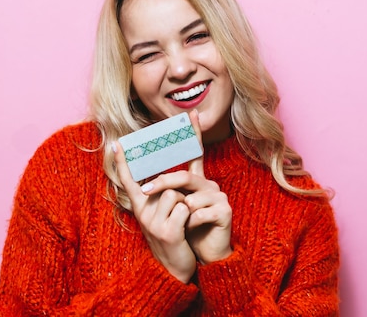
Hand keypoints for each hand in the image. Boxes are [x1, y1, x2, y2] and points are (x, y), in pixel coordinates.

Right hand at [113, 139, 195, 283]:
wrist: (177, 267)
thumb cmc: (173, 234)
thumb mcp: (162, 213)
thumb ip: (161, 194)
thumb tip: (162, 174)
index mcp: (140, 206)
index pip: (129, 180)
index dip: (123, 162)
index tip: (117, 144)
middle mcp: (142, 213)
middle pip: (163, 183)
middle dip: (178, 191)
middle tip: (180, 210)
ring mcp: (153, 223)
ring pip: (174, 193)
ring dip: (186, 202)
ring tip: (183, 220)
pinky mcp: (167, 232)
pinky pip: (184, 208)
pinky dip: (190, 215)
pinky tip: (186, 228)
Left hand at [141, 110, 232, 264]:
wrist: (206, 253)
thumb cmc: (188, 229)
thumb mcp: (174, 207)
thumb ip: (166, 191)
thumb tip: (142, 179)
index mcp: (197, 181)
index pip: (195, 153)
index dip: (193, 134)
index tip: (191, 113)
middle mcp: (210, 185)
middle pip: (183, 177)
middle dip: (162, 183)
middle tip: (144, 191)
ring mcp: (219, 197)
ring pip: (189, 198)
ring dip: (179, 214)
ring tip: (181, 225)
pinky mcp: (225, 212)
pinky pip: (198, 214)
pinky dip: (189, 224)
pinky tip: (192, 230)